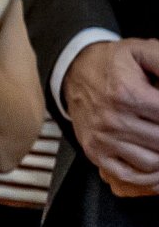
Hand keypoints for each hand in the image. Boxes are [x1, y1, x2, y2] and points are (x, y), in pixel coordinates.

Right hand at [63, 39, 158, 198]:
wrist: (75, 74)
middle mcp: (113, 120)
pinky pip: (128, 175)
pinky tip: (157, 168)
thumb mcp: (141, 50)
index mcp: (127, 94)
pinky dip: (148, 176)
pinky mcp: (96, 154)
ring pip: (150, 162)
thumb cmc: (111, 64)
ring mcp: (103, 141)